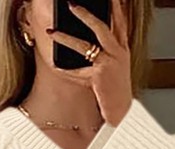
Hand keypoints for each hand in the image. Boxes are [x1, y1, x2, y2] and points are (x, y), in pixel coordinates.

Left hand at [48, 0, 132, 125]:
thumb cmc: (116, 91)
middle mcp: (118, 54)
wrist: (123, 112)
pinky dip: (64, 70)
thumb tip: (85, 40)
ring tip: (52, 31)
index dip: (115, 7)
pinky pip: (76, 71)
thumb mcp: (115, 67)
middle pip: (102, 27)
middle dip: (86, 14)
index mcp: (122, 49)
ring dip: (66, 38)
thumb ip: (104, 51)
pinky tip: (54, 66)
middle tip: (71, 4)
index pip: (120, 21)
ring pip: (85, 45)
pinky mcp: (99, 76)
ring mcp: (109, 64)